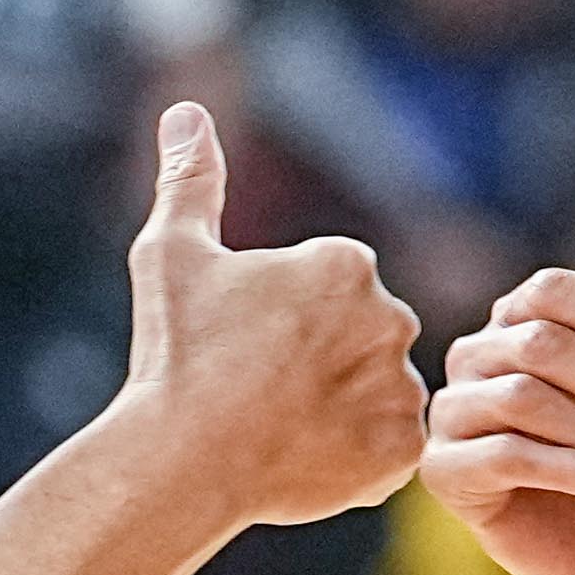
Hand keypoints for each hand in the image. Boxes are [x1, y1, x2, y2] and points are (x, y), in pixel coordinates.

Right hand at [111, 103, 423, 534]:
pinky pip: (387, 447)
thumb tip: (186, 113)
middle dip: (320, 358)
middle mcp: (390, 317)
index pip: (331, 286)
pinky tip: (304, 457)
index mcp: (346, 265)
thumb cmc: (176, 354)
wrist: (182, 461)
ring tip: (280, 427)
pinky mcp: (403, 450)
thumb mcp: (172, 254)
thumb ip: (190, 180)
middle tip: (261, 391)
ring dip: (341, 405)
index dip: (282, 318)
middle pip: (360, 335)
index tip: (244, 345)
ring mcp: (401, 387)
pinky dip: (354, 455)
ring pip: (376, 390)